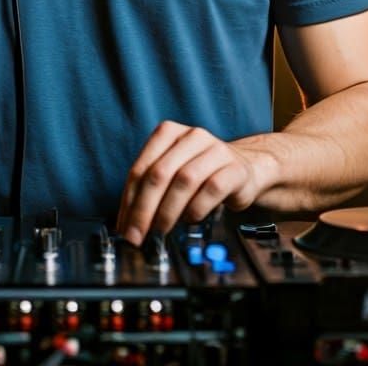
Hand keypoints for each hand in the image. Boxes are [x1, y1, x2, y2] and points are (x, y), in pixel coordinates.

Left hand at [115, 121, 262, 245]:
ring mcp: (215, 150)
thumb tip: (128, 223)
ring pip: (185, 180)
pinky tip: (190, 219)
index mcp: (168, 133)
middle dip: (144, 209)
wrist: (243, 170)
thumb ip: (150, 189)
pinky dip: (196, 208)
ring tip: (161, 230)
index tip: (124, 228)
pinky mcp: (234, 168)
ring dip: (168, 211)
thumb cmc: (200, 173)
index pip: (141, 168)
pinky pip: (212, 189)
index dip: (129, 200)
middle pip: (159, 174)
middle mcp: (191, 136)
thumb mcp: (172, 173)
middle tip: (138, 235)